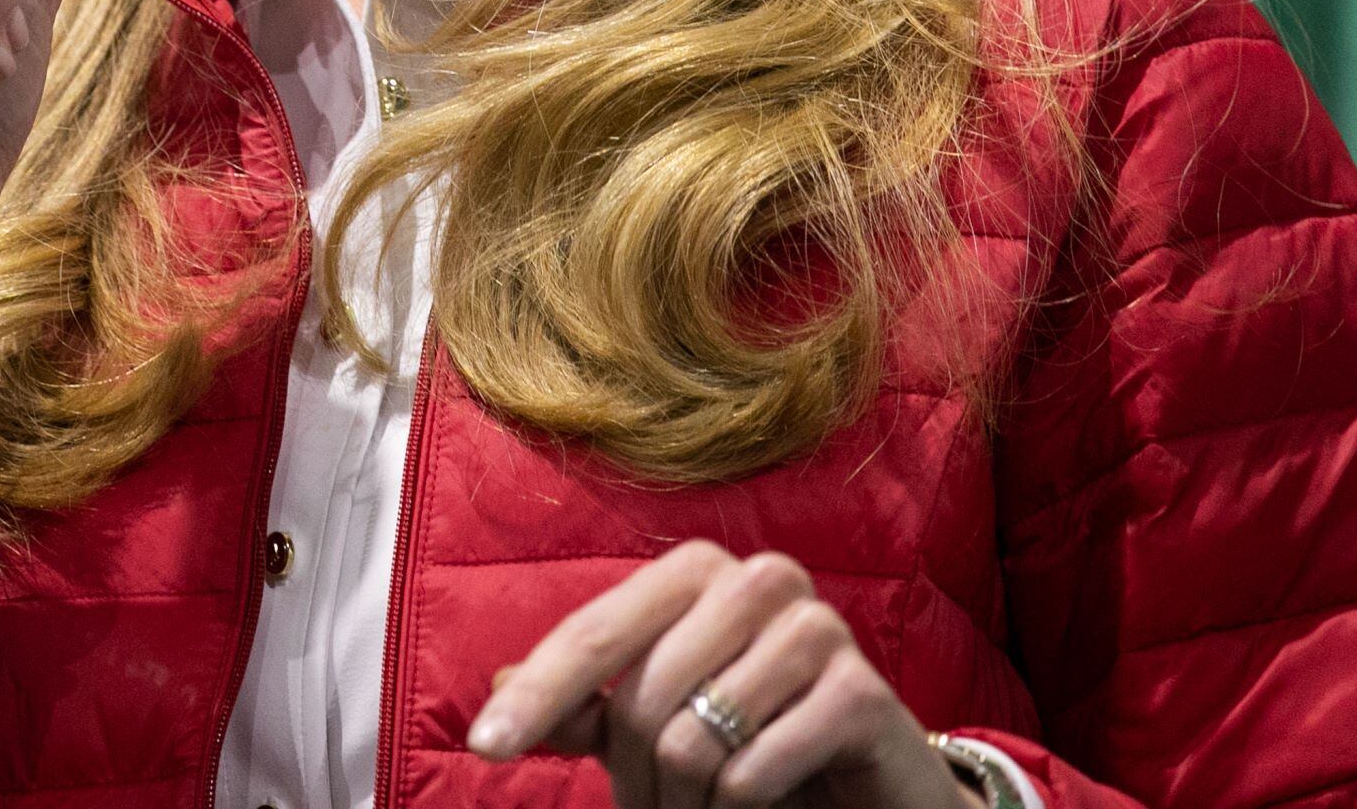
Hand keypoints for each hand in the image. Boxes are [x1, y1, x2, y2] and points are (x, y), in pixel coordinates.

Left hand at [465, 542, 974, 808]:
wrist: (872, 792)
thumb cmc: (752, 745)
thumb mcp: (655, 725)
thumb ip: (583, 703)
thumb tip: (497, 684)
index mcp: (698, 571)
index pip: (593, 634)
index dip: (536, 695)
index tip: (485, 748)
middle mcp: (758, 578)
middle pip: (641, 698)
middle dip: (637, 779)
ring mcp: (817, 627)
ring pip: (691, 742)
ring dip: (688, 803)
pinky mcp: (862, 692)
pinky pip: (749, 773)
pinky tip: (768, 806)